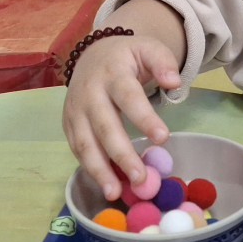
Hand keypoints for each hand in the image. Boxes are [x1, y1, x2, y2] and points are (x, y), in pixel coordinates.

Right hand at [61, 33, 179, 201]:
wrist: (92, 54)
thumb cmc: (127, 57)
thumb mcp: (148, 49)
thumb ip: (163, 63)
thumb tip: (174, 83)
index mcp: (113, 73)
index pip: (129, 97)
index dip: (144, 118)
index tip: (163, 138)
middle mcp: (90, 93)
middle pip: (105, 126)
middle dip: (122, 154)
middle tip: (141, 178)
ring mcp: (75, 110)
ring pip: (84, 143)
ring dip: (99, 170)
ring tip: (115, 193)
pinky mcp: (68, 124)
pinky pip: (77, 149)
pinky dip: (90, 168)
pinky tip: (105, 185)